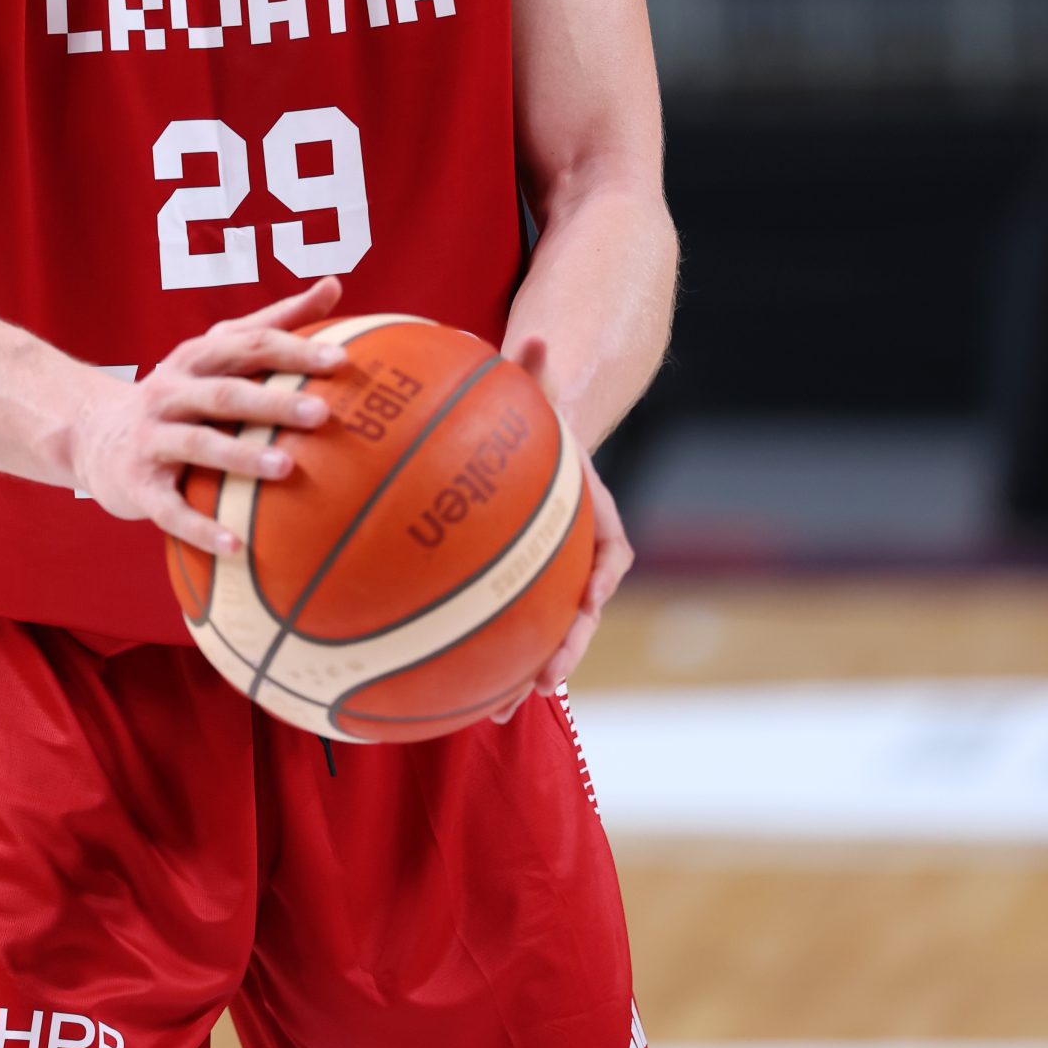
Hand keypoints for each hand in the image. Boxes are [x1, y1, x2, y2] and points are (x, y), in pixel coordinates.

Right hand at [68, 277, 343, 558]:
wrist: (93, 434)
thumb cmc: (180, 391)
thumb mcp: (217, 351)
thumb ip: (274, 321)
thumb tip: (335, 284)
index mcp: (196, 358)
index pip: (249, 345)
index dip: (294, 350)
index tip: (342, 361)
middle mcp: (170, 393)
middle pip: (225, 393)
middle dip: (273, 401)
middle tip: (322, 414)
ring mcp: (152, 439)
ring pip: (198, 444)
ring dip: (241, 456)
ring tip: (285, 469)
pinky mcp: (138, 486)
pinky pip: (171, 509)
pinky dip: (202, 528)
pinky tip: (238, 546)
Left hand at [488, 333, 633, 721]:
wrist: (528, 446)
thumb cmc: (529, 420)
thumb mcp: (533, 396)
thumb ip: (533, 369)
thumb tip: (534, 333)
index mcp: (593, 516)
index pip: (610, 556)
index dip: (599, 588)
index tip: (587, 608)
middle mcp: (575, 558)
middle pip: (579, 614)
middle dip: (564, 652)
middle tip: (544, 682)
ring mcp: (544, 581)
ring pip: (539, 635)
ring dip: (521, 675)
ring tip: (496, 713)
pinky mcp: (510, 592)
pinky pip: (496, 628)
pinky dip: (478, 658)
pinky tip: (438, 687)